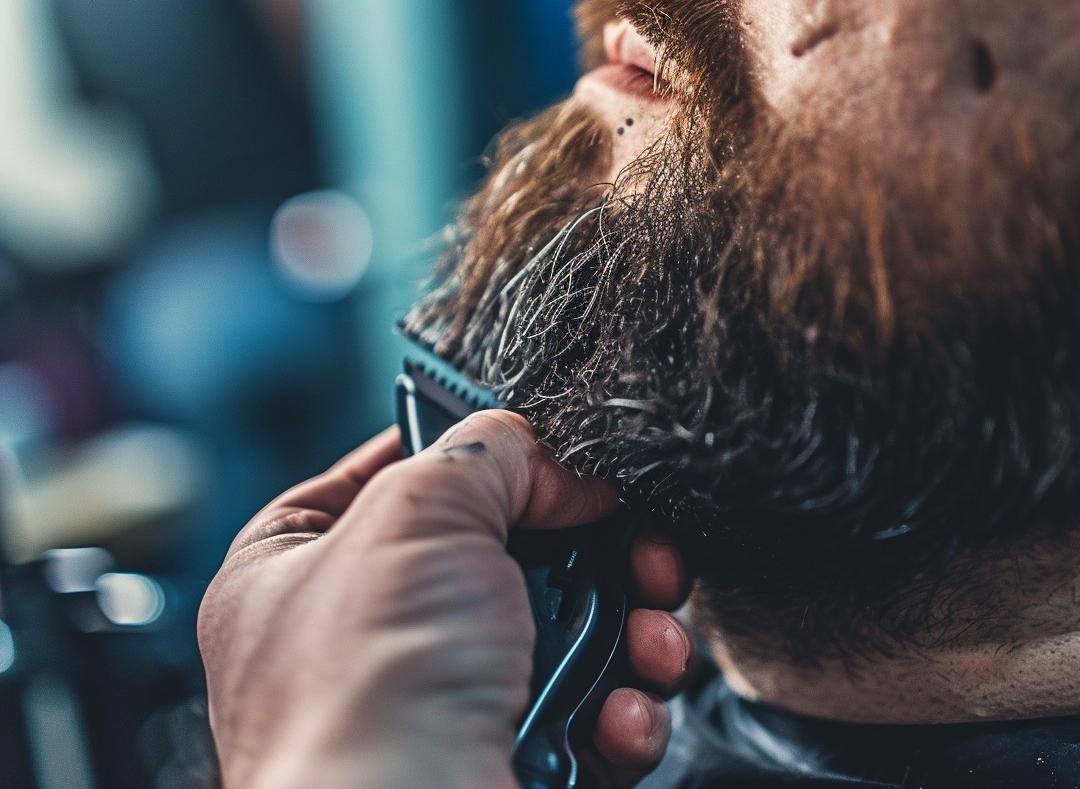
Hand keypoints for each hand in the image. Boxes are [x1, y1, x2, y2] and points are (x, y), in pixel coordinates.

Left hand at [198, 413, 693, 788]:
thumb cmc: (363, 694)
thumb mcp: (420, 511)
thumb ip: (490, 453)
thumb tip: (560, 467)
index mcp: (299, 568)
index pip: (391, 477)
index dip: (476, 456)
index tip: (545, 453)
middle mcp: (366, 639)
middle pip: (508, 554)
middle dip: (592, 551)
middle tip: (636, 547)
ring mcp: (438, 708)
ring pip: (566, 635)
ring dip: (628, 630)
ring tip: (647, 639)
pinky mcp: (505, 761)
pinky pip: (589, 718)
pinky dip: (623, 712)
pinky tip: (620, 713)